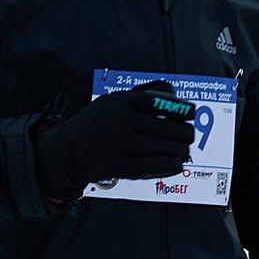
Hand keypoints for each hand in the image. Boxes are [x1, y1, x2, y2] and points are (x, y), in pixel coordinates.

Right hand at [41, 81, 193, 197]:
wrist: (66, 149)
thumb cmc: (98, 123)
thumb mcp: (114, 100)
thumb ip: (144, 93)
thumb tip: (174, 92)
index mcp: (123, 102)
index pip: (162, 102)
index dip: (182, 108)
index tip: (192, 113)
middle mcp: (121, 120)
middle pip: (168, 127)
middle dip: (185, 134)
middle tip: (188, 137)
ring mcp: (118, 143)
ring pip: (163, 147)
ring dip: (181, 151)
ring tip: (184, 152)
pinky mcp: (116, 165)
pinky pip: (151, 166)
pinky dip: (169, 165)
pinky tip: (177, 164)